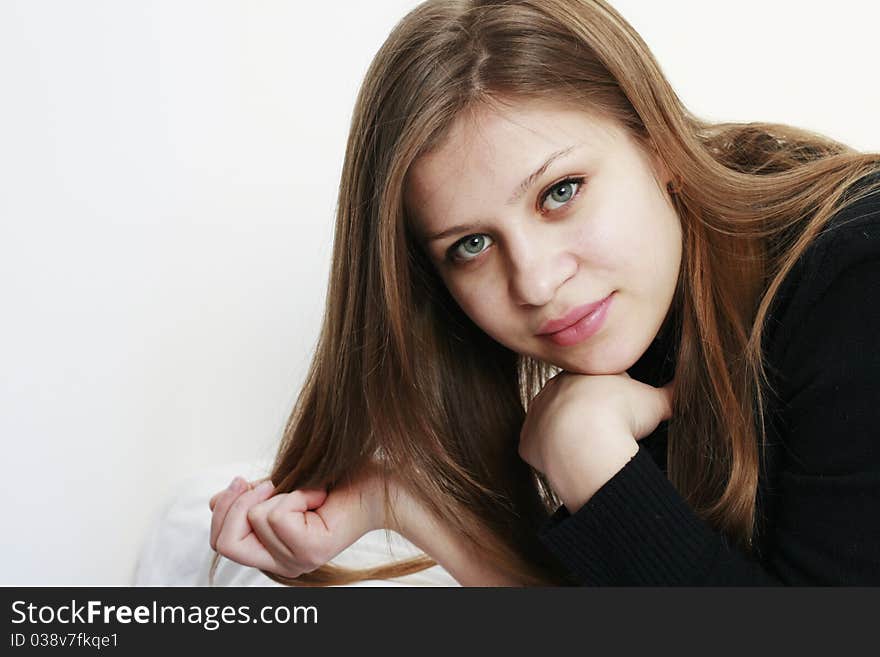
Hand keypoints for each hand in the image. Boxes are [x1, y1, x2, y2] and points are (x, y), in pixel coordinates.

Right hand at [208, 468, 385, 577]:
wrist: (374, 483)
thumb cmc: (332, 482)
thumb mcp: (279, 489)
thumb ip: (248, 499)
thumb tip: (213, 502)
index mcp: (270, 553)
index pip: (220, 543)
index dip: (224, 508)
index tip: (243, 480)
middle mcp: (281, 565)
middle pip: (224, 542)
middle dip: (236, 503)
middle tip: (269, 482)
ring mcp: (296, 562)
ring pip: (255, 518)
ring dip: (281, 491)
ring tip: (309, 492)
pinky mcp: (310, 551)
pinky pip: (278, 514)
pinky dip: (297, 493)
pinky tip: (319, 496)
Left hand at [518, 372, 673, 510]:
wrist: (585, 438)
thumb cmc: (620, 415)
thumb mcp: (654, 401)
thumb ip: (672, 394)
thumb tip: (691, 385)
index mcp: (583, 374)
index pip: (596, 385)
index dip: (613, 401)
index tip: (621, 416)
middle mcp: (554, 390)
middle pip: (571, 404)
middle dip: (587, 418)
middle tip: (606, 436)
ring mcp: (537, 415)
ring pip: (552, 425)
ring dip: (567, 438)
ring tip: (589, 453)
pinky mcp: (527, 441)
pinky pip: (538, 449)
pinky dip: (551, 458)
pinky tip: (568, 465)